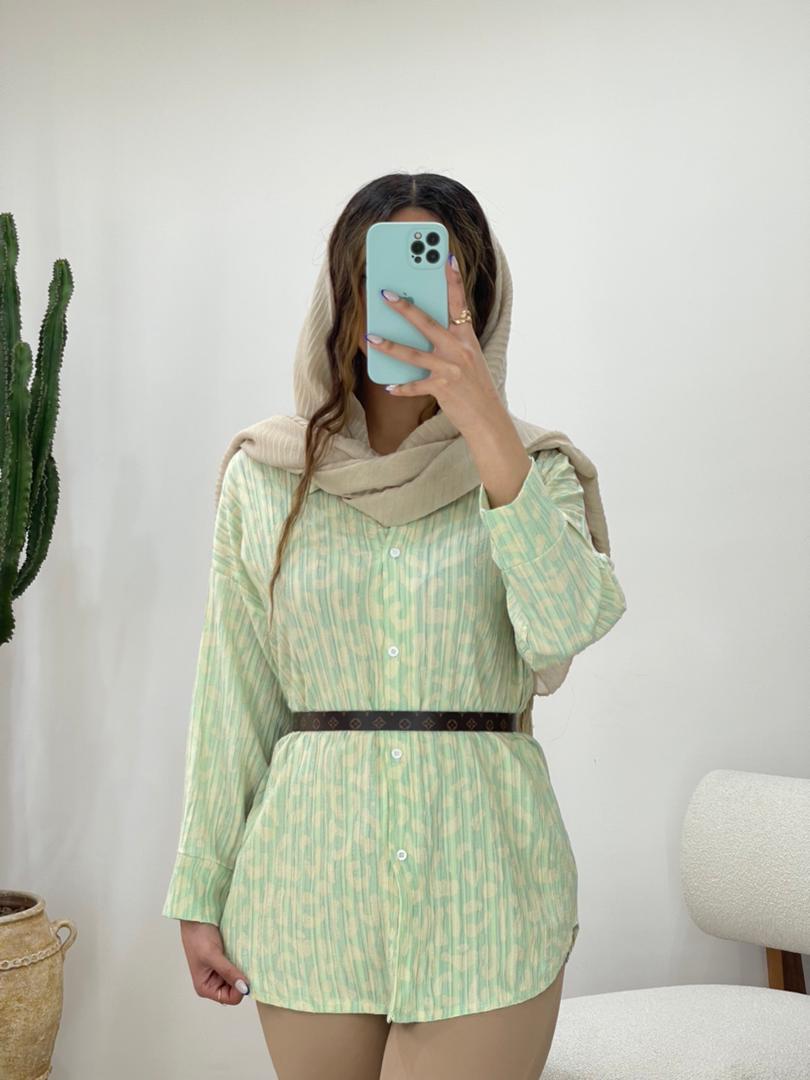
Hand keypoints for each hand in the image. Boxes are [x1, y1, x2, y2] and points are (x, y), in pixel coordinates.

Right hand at [179, 919, 250, 1004]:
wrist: (197, 918)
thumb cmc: (198, 936)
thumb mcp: (213, 955)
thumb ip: (228, 972)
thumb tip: (244, 988)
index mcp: (205, 988)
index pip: (231, 998)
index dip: (240, 988)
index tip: (245, 974)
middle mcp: (213, 983)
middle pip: (237, 990)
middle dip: (242, 979)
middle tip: (243, 963)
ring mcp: (220, 972)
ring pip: (239, 978)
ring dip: (243, 969)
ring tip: (241, 957)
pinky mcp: (225, 962)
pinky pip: (238, 967)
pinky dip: (242, 962)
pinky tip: (242, 954)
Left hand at [366, 255, 505, 437]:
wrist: (488, 418)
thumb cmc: (475, 387)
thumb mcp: (469, 359)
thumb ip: (450, 342)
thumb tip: (421, 329)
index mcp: (467, 338)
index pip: (460, 303)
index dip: (453, 279)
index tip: (446, 256)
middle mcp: (459, 350)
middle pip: (427, 323)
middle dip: (404, 307)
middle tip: (385, 294)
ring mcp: (451, 369)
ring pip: (414, 353)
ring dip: (390, 345)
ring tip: (371, 337)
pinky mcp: (443, 388)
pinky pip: (416, 385)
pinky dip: (401, 387)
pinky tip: (389, 386)